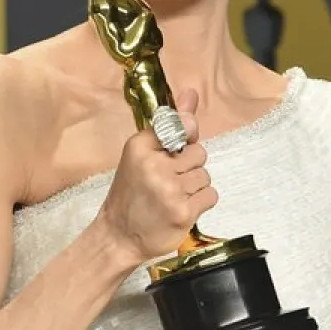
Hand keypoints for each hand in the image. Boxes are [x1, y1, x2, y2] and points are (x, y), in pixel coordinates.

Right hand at [95, 89, 217, 260]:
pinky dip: (200, 202)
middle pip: (199, 153)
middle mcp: (154, 165)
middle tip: (167, 181)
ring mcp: (170, 189)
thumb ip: (170, 125)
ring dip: (194, 187)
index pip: (181, 127)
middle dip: (189, 167)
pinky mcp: (184, 212)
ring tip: (172, 196)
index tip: (173, 153)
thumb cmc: (131, 194)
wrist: (119, 236)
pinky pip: (211, 195)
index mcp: (140, 146)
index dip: (183, 141)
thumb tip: (192, 93)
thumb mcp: (142, 155)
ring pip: (205, 175)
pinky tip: (182, 207)